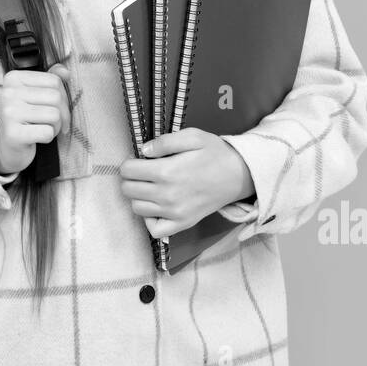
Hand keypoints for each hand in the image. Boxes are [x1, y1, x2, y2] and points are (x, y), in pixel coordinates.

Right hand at [0, 64, 71, 174]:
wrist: (7, 145)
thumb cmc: (25, 118)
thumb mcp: (36, 94)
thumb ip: (51, 79)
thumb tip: (66, 72)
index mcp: (13, 78)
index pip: (54, 80)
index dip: (63, 96)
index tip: (58, 107)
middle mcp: (8, 93)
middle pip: (56, 97)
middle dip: (63, 113)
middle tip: (56, 123)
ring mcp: (9, 113)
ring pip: (54, 115)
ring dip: (56, 126)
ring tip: (45, 128)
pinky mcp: (13, 133)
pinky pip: (47, 132)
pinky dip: (49, 137)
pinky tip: (38, 137)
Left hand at [118, 128, 253, 239]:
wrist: (239, 175)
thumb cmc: (215, 153)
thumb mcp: (193, 136)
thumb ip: (165, 141)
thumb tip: (143, 150)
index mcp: (167, 171)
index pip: (127, 170)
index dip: (129, 162)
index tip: (138, 160)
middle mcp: (167, 195)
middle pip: (128, 189)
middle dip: (131, 178)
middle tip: (143, 172)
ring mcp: (174, 213)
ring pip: (136, 208)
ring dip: (138, 196)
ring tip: (150, 186)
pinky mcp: (182, 224)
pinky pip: (154, 229)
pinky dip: (150, 219)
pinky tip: (156, 207)